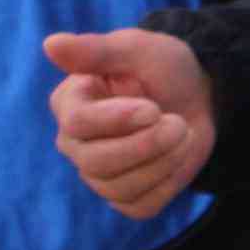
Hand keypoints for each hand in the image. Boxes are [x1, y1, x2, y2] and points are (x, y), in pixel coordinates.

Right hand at [44, 27, 217, 216]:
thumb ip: (97, 50)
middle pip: (97, 162)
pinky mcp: (124, 197)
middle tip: (177, 123)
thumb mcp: (137, 50)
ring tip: (182, 133)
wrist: (198, 96)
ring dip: (164, 161)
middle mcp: (74, 142)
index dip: (120, 120)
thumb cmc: (162, 69)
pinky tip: (176, 157)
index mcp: (69, 103)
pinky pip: (141, 205)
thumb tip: (51, 44)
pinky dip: (168, 183)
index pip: (79, 124)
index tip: (154, 109)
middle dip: (148, 144)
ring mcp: (97, 173)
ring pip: (119, 188)